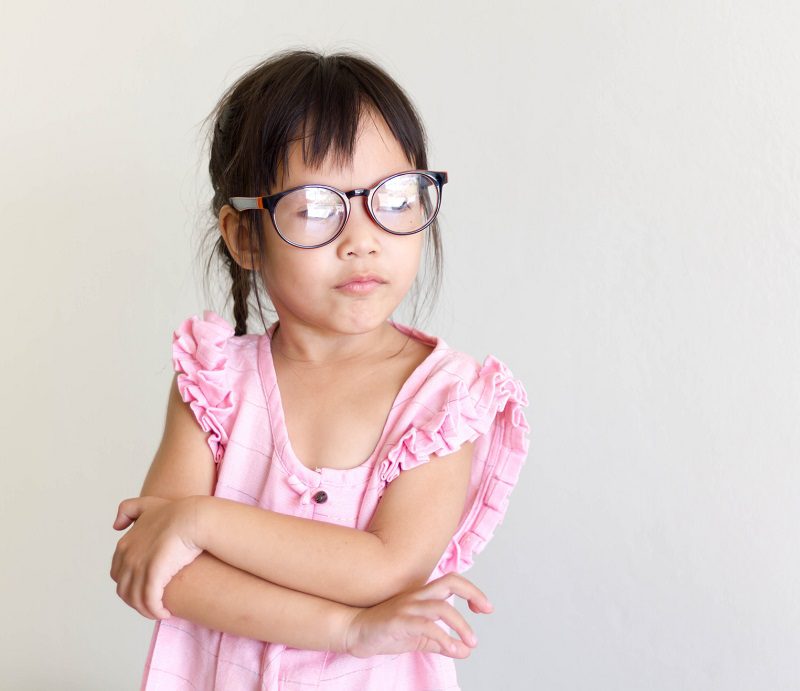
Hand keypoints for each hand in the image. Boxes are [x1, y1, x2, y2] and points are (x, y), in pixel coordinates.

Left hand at [110, 495, 202, 619]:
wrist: (194, 517)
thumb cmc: (176, 511)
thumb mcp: (146, 504)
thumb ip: (127, 510)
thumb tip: (115, 527)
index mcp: (124, 545)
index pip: (118, 575)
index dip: (131, 585)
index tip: (146, 588)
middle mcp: (127, 557)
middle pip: (125, 590)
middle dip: (137, 600)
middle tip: (153, 603)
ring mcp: (138, 566)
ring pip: (136, 599)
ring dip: (146, 610)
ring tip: (159, 611)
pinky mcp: (153, 574)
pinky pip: (149, 601)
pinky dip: (155, 611)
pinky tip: (165, 612)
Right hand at [343, 572, 493, 658]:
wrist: (353, 630)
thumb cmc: (385, 630)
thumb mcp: (418, 637)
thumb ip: (440, 642)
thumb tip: (464, 650)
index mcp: (422, 596)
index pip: (452, 582)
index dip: (471, 591)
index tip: (484, 607)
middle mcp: (416, 596)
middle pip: (450, 582)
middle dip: (473, 593)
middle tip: (487, 610)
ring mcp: (406, 607)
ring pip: (441, 607)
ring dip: (461, 625)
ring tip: (471, 642)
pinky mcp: (397, 621)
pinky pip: (425, 626)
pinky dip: (443, 638)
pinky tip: (452, 649)